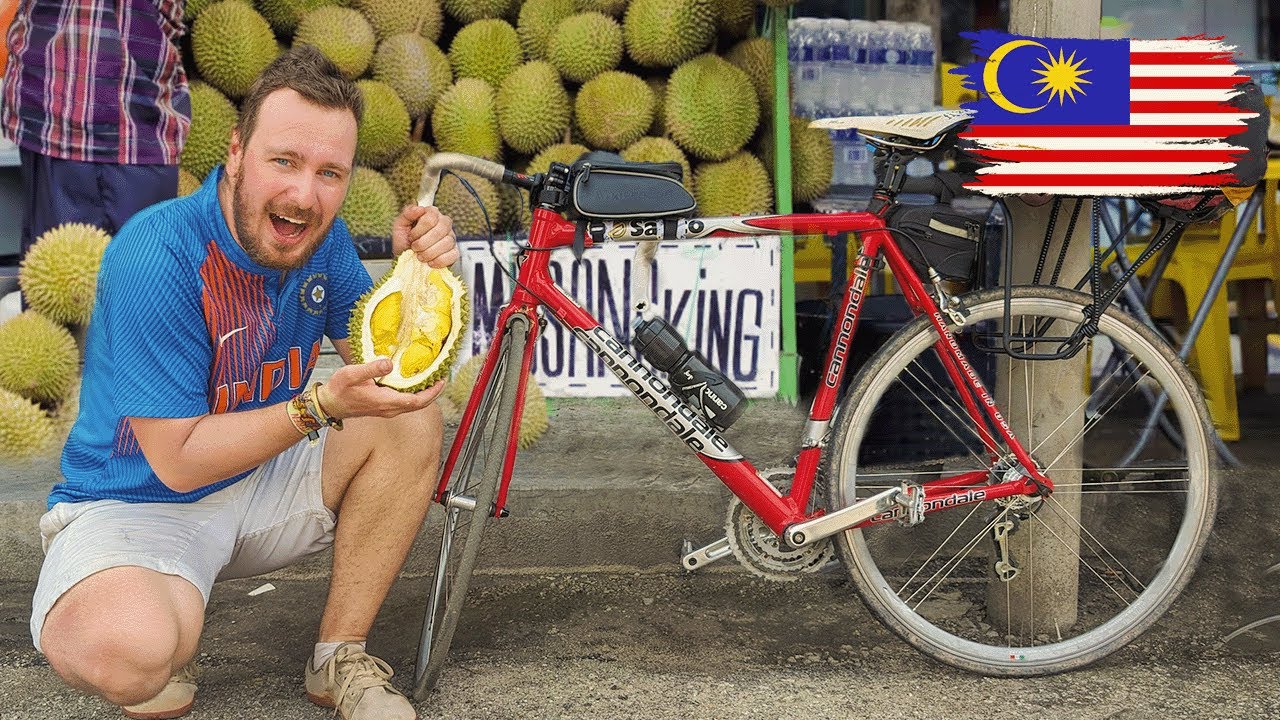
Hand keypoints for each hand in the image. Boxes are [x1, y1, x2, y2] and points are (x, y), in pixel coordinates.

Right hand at [317, 358, 444, 418]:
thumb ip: (371, 369)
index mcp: (385, 402)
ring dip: (426, 394)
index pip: (416, 401)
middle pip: (419, 405)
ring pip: (413, 405)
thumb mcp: (352, 374)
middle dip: (433, 393)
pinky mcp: (384, 407)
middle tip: (442, 378)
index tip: (441, 381)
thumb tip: (389, 363)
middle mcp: (389, 409)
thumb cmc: (339, 390)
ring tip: (433, 379)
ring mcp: (387, 410)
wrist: (330, 405)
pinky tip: (416, 383)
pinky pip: (405, 403)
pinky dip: (415, 394)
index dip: (432, 392)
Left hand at [392, 205, 458, 267]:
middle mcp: (444, 224)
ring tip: (420, 256)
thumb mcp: (400, 226)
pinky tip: (430, 262)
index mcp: (432, 214)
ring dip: (429, 253)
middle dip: (423, 243)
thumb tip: (419, 208)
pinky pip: (452, 255)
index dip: (419, 230)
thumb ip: (407, 214)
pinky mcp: (454, 252)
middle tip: (415, 248)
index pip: (431, 217)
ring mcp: (451, 238)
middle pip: (440, 230)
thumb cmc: (404, 242)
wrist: (406, 260)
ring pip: (446, 243)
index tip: (411, 237)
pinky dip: (439, 260)